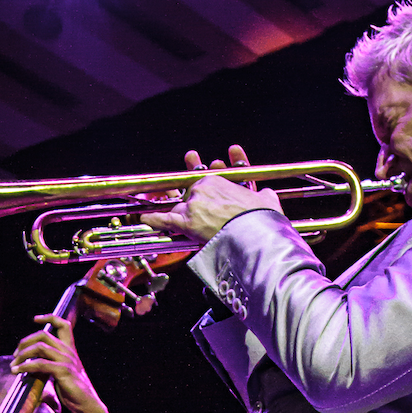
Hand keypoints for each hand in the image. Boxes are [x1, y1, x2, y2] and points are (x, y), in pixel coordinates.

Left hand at [11, 315, 114, 412]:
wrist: (86, 404)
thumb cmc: (73, 391)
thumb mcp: (61, 373)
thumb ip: (50, 364)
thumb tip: (29, 363)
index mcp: (70, 349)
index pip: (63, 325)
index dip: (49, 318)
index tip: (35, 319)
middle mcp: (68, 351)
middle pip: (43, 335)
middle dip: (25, 342)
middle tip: (15, 354)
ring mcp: (66, 360)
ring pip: (39, 347)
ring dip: (22, 355)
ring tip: (13, 365)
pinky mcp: (63, 371)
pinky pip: (40, 363)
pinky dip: (26, 366)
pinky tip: (18, 371)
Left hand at [140, 145, 280, 244]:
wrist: (257, 234)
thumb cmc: (262, 218)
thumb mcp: (267, 200)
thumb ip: (263, 194)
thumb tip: (266, 194)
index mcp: (219, 180)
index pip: (207, 180)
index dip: (205, 183)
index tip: (205, 177)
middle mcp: (204, 189)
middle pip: (190, 193)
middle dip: (188, 194)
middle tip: (181, 189)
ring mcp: (194, 206)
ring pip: (178, 206)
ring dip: (171, 206)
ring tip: (160, 202)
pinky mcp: (187, 224)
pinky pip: (165, 221)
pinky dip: (154, 220)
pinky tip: (144, 219)